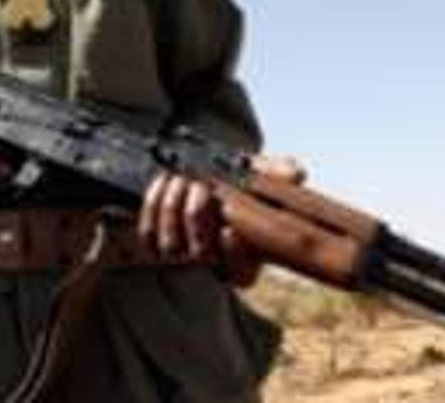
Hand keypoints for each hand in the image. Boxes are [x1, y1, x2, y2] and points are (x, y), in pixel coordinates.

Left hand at [137, 154, 306, 282]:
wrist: (194, 169)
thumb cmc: (233, 177)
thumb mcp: (258, 172)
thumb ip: (277, 172)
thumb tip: (296, 173)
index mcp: (243, 254)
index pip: (242, 275)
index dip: (235, 258)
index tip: (230, 230)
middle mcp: (211, 260)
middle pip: (201, 256)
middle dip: (198, 221)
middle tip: (202, 189)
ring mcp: (181, 252)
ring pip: (172, 247)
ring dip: (174, 210)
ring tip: (181, 180)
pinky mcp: (155, 241)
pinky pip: (148, 236)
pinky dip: (153, 207)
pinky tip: (164, 182)